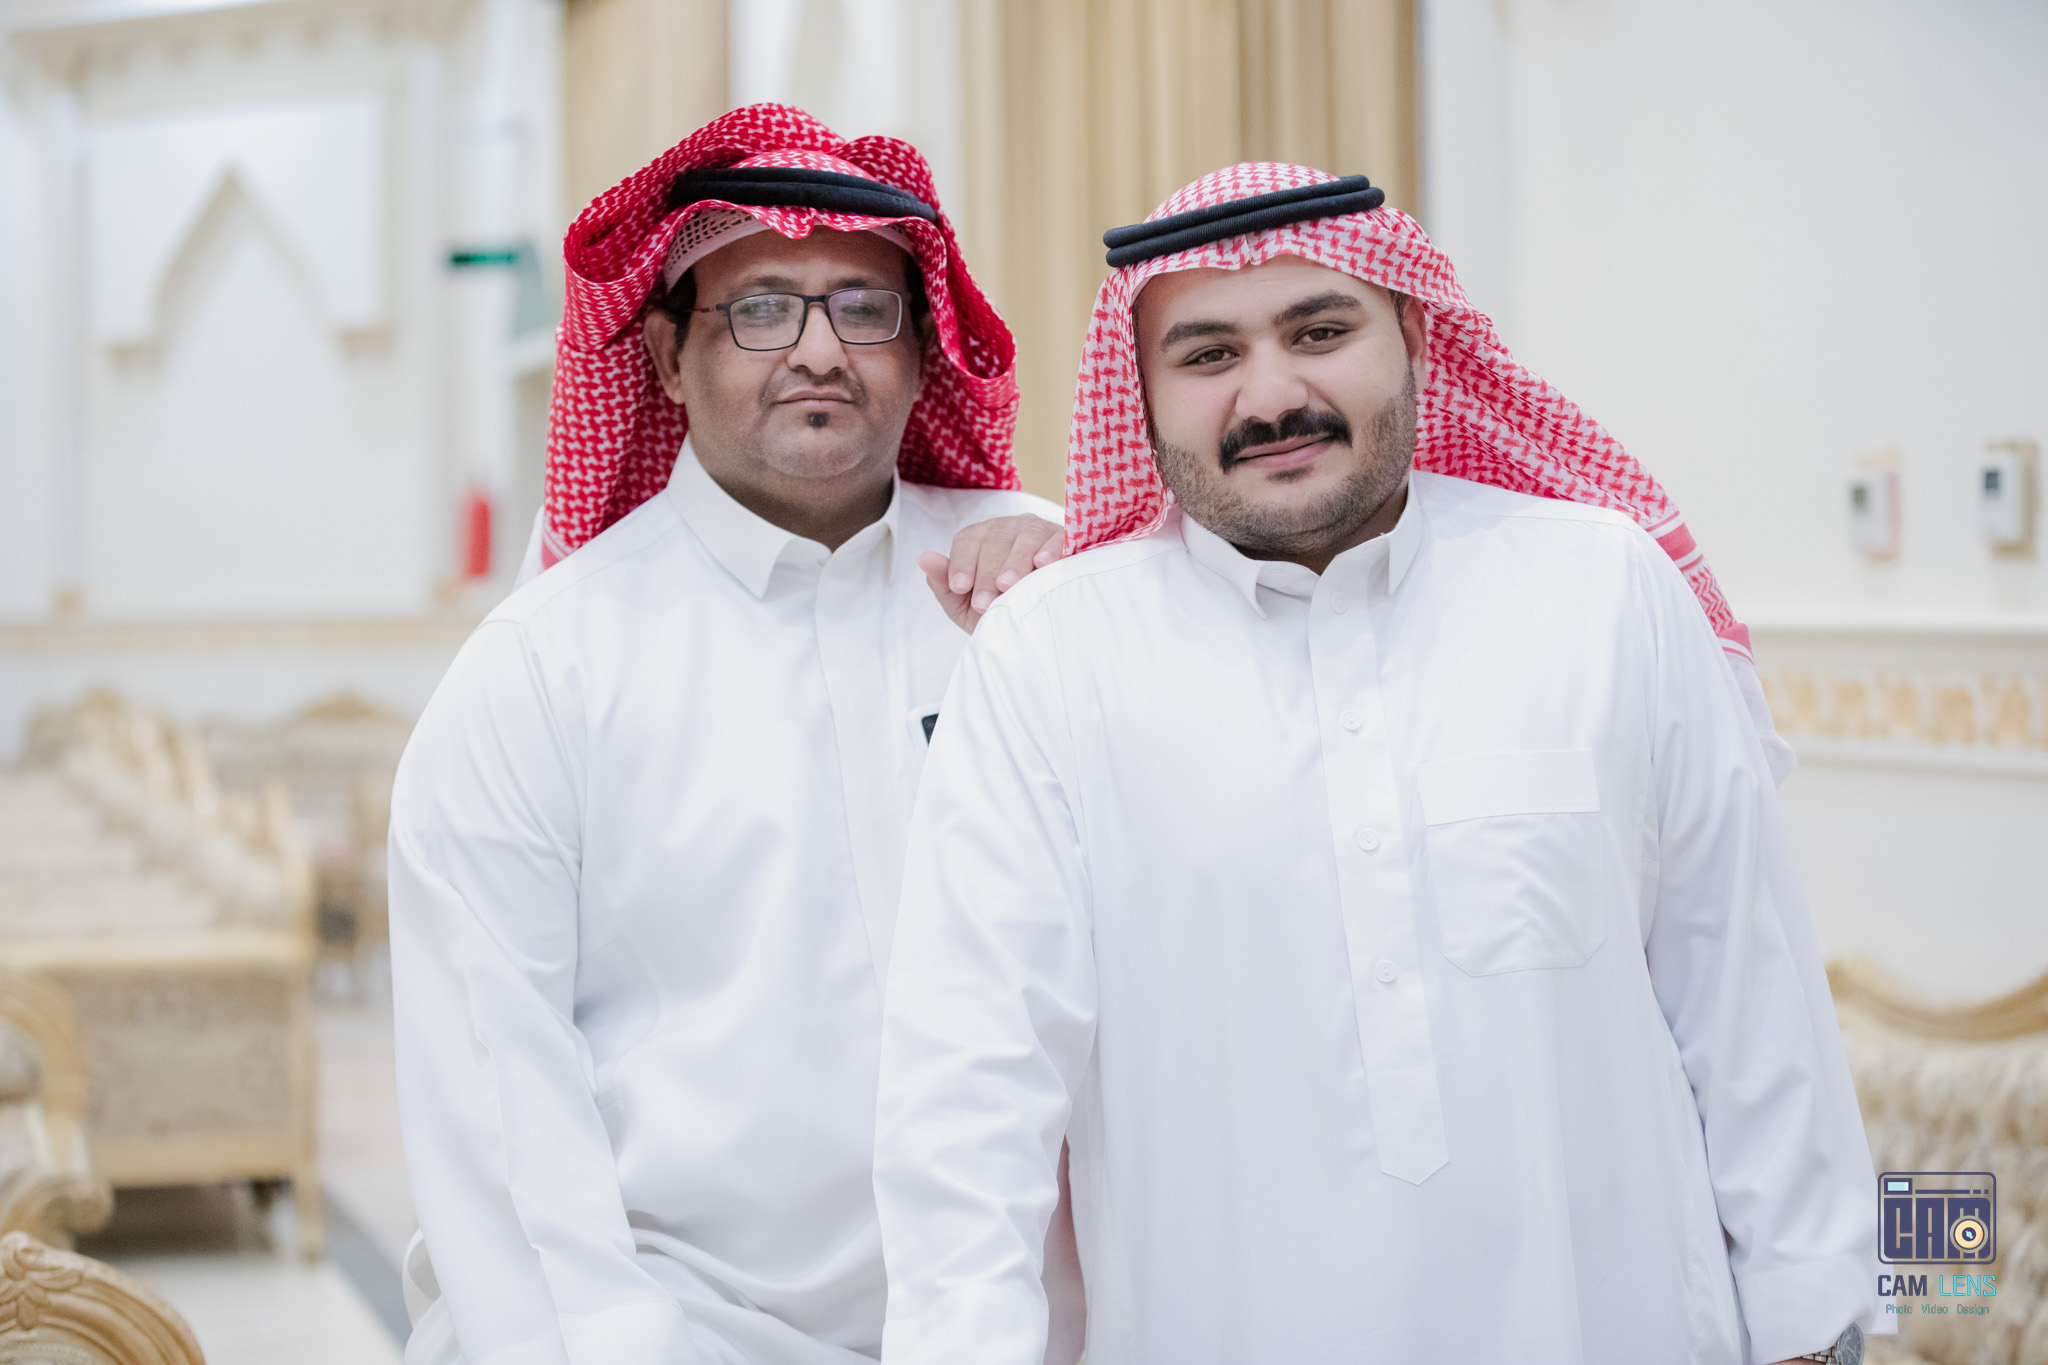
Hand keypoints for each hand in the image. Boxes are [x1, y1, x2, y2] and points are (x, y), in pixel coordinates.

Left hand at [918, 514, 1063, 632]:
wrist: (1038, 621)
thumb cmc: (998, 608)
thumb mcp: (965, 604)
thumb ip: (944, 584)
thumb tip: (924, 559)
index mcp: (981, 538)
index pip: (967, 541)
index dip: (962, 563)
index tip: (960, 587)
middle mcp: (1008, 528)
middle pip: (995, 541)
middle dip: (987, 573)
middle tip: (984, 603)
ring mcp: (1037, 530)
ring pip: (1025, 537)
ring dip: (1015, 562)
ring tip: (1008, 586)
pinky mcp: (1064, 538)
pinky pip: (1059, 537)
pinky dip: (1051, 548)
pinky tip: (1043, 564)